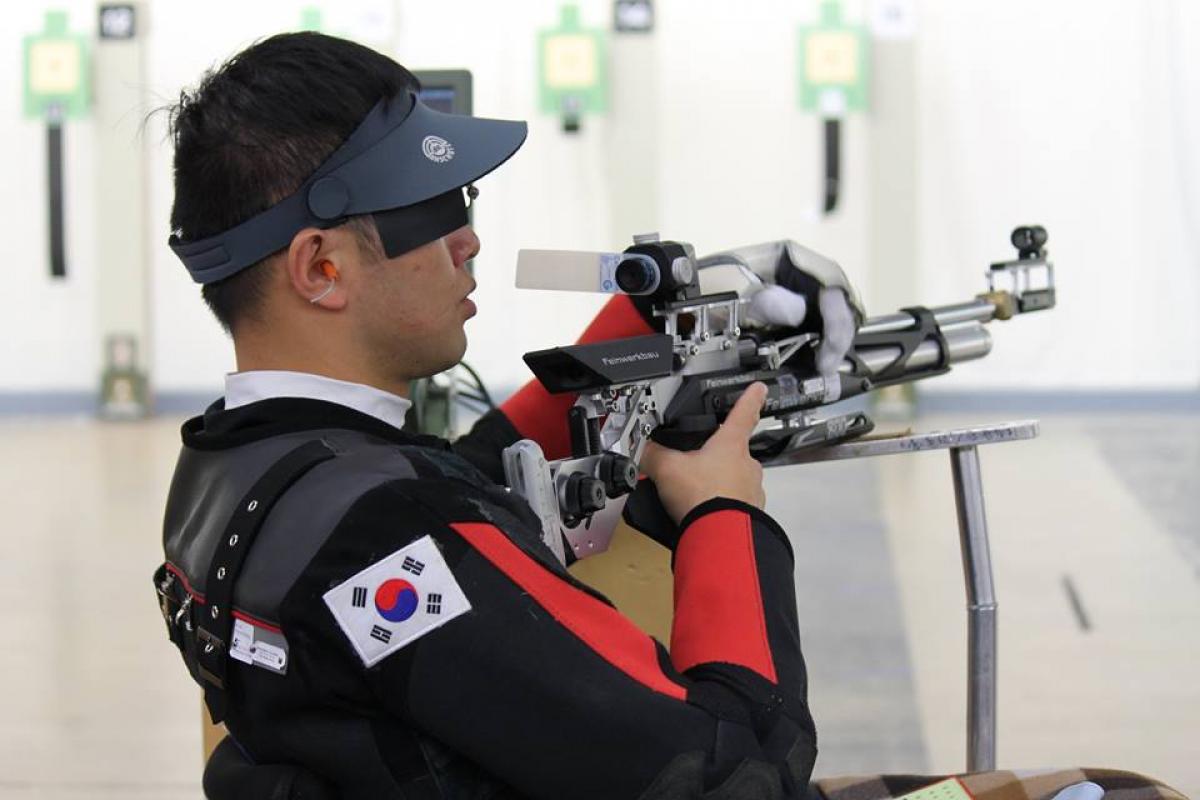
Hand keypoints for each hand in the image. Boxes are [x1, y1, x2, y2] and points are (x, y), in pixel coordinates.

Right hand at [638, 383, 767, 524]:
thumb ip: (651, 455)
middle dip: (718, 457)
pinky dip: (721, 507)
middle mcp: (747, 466)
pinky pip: (735, 506)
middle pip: (735, 452)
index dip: (750, 398)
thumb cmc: (703, 498)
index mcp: (731, 445)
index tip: (759, 389)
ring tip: (695, 495)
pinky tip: (702, 514)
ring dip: (719, 485)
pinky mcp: (750, 515)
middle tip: (699, 464)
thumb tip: (640, 449)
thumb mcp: (667, 469)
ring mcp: (751, 491)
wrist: (720, 537)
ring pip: (736, 481)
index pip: (744, 413)